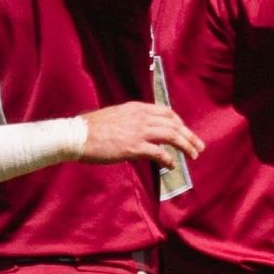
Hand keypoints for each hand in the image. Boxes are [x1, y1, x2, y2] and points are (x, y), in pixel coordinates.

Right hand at [75, 103, 203, 166]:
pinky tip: (172, 165)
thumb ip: (131, 119)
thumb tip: (142, 129)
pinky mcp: (133, 147)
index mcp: (136, 108)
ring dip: (186, 146)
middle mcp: (140, 117)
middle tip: (199, 147)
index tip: (185, 132)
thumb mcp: (115, 116)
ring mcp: (138, 131)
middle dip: (189, 136)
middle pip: (174, 124)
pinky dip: (169, 159)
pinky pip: (159, 153)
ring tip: (193, 155)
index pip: (166, 112)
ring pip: (172, 136)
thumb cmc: (90, 128)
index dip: (179, 123)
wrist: (74, 135)